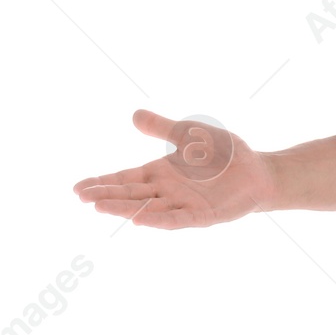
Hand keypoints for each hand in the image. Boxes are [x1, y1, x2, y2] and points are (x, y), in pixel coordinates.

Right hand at [73, 110, 276, 228]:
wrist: (258, 170)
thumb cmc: (223, 154)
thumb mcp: (191, 135)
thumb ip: (164, 128)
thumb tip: (135, 115)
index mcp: (160, 174)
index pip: (125, 179)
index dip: (102, 183)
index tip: (77, 188)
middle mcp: (166, 192)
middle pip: (131, 196)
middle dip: (106, 196)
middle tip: (82, 197)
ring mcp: (183, 205)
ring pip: (148, 209)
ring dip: (125, 209)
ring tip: (101, 207)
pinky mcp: (203, 216)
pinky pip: (177, 219)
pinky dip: (158, 220)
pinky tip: (139, 219)